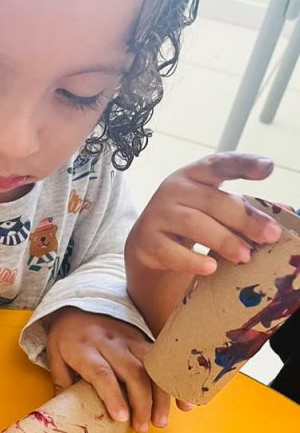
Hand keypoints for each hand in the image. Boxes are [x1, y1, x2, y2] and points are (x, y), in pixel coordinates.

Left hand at [46, 307, 174, 430]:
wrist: (79, 305)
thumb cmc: (67, 337)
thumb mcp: (55, 356)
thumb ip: (62, 383)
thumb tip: (67, 415)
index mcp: (84, 348)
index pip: (102, 372)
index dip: (113, 395)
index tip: (122, 417)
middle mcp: (110, 343)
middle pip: (132, 372)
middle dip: (141, 402)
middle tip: (142, 427)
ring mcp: (129, 340)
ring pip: (152, 367)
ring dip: (160, 396)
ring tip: (160, 421)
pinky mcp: (143, 340)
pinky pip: (162, 362)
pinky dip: (174, 382)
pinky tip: (182, 403)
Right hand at [126, 152, 279, 277]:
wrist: (147, 241)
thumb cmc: (189, 218)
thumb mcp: (215, 207)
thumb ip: (248, 207)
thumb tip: (288, 211)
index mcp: (195, 174)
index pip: (220, 164)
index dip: (244, 164)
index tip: (268, 169)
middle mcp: (174, 188)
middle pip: (213, 201)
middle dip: (244, 219)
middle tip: (270, 236)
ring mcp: (158, 214)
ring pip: (194, 224)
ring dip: (224, 240)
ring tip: (245, 256)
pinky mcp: (147, 241)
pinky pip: (172, 251)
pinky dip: (193, 261)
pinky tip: (211, 268)